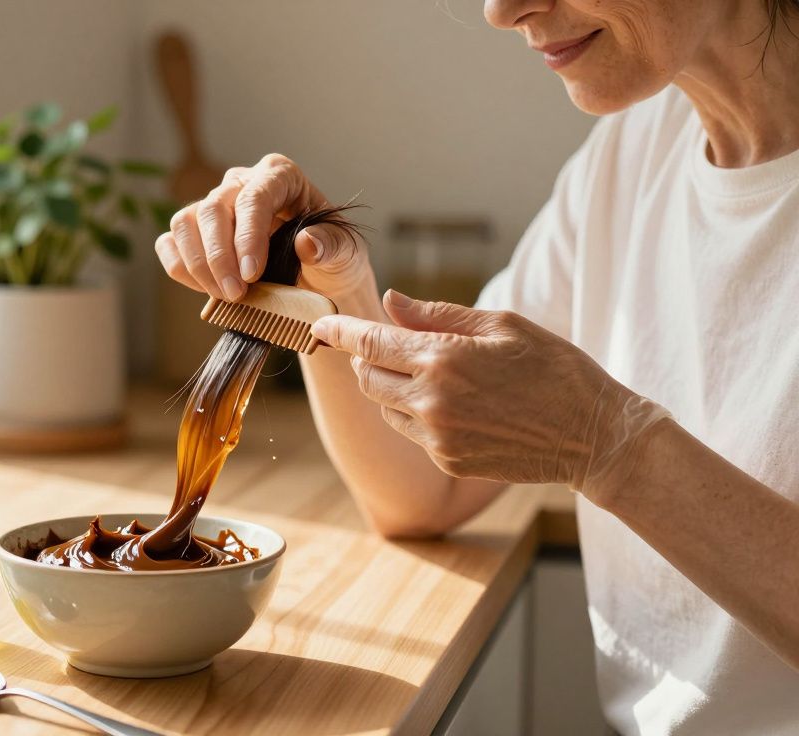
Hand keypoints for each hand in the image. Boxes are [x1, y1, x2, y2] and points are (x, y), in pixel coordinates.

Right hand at [154, 153, 370, 303]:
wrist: (318, 277)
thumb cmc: (331, 255)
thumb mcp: (344, 252)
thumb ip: (331, 245)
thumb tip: (306, 243)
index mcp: (279, 176)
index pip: (254, 197)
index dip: (248, 236)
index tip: (251, 274)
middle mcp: (241, 183)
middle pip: (212, 209)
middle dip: (219, 257)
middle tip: (236, 295)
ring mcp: (214, 206)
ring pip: (184, 223)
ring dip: (198, 265)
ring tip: (225, 296)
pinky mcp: (195, 232)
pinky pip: (170, 243)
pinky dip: (180, 268)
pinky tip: (206, 289)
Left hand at [311, 290, 669, 490]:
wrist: (594, 434)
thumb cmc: (555, 368)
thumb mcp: (502, 325)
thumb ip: (438, 314)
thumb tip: (390, 302)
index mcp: (443, 358)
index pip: (369, 342)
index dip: (338, 331)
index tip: (318, 322)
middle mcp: (431, 400)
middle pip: (367, 377)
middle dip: (369, 359)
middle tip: (391, 346)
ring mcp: (437, 436)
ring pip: (385, 408)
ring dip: (394, 389)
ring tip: (438, 377)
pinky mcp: (448, 461)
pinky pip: (412, 433)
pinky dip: (419, 416)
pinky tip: (458, 407)